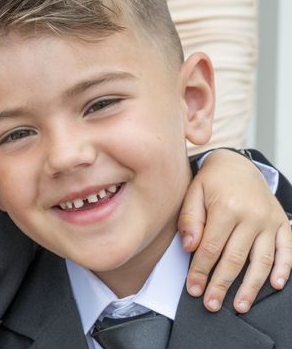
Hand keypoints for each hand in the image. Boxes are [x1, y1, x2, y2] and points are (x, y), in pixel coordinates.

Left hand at [178, 149, 291, 312]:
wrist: (237, 165)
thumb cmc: (211, 182)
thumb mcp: (193, 193)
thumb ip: (189, 219)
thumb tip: (189, 248)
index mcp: (226, 207)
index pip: (211, 247)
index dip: (200, 271)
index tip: (193, 288)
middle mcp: (251, 215)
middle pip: (235, 258)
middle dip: (221, 285)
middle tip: (211, 304)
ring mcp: (270, 220)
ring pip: (262, 260)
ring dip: (252, 286)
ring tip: (239, 305)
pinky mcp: (282, 223)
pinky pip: (287, 250)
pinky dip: (284, 268)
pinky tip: (275, 285)